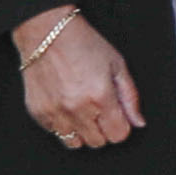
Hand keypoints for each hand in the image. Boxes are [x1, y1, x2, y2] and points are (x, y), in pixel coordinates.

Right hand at [11, 7, 139, 149]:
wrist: (46, 31)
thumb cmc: (82, 43)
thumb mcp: (116, 64)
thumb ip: (130, 97)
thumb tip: (138, 121)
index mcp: (100, 97)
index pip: (118, 135)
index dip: (120, 125)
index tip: (116, 114)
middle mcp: (77, 109)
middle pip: (98, 142)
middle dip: (102, 128)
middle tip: (98, 108)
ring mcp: (55, 113)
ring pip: (75, 143)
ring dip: (81, 131)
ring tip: (81, 109)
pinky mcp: (38, 112)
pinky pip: (54, 132)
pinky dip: (61, 123)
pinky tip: (64, 104)